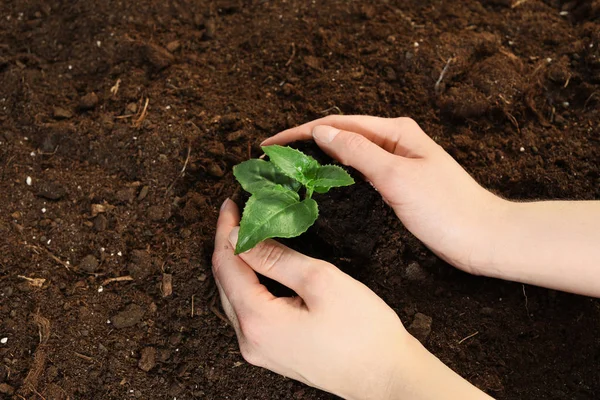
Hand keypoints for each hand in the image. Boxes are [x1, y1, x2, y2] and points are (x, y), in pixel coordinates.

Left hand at [212, 199, 491, 398]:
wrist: (387, 377)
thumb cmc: (362, 329)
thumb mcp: (320, 281)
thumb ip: (276, 257)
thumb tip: (240, 238)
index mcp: (257, 321)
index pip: (226, 266)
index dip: (225, 231)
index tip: (230, 204)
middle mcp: (250, 340)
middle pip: (226, 284)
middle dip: (229, 246)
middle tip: (239, 214)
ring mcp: (261, 351)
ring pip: (237, 299)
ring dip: (239, 266)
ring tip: (247, 235)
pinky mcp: (275, 354)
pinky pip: (251, 314)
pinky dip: (251, 286)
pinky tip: (261, 270)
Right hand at [263, 116, 506, 274]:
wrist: (483, 238)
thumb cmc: (447, 209)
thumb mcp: (397, 177)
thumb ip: (358, 152)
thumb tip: (321, 131)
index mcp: (395, 131)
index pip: (337, 123)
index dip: (300, 132)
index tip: (270, 144)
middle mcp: (394, 140)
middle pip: (340, 134)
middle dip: (305, 142)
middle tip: (274, 159)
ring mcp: (396, 162)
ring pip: (348, 153)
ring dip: (319, 157)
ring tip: (289, 168)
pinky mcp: (397, 183)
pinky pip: (359, 172)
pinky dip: (336, 174)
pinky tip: (323, 183)